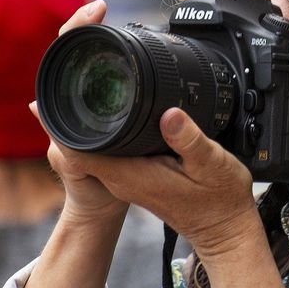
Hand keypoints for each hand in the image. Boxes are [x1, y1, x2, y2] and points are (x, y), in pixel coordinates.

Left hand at [30, 0, 127, 222]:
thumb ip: (60, 141)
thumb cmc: (88, 187)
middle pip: (72, 51)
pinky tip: (126, 49)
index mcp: (60, 104)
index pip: (60, 55)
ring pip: (87, 61)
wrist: (102, 205)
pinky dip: (111, 56)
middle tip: (101, 6)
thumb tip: (33, 107)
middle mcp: (69, 98)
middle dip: (84, 23)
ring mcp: (85, 101)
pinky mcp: (102, 108)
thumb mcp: (75, 164)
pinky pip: (104, 75)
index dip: (75, 28)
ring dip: (97, 36)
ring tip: (111, 18)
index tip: (96, 10)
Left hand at [36, 0, 257, 255]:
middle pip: (77, 136)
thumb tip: (169, 113)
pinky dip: (107, 119)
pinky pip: (108, 142)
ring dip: (88, 107)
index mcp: (128, 173)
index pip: (76, 144)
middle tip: (79, 58)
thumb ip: (189, 139)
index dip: (63, 112)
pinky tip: (116, 99)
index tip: (65, 77)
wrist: (224, 229)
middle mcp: (119, 175)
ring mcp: (124, 174)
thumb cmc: (220, 200)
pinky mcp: (134, 171)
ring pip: (90, 137)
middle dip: (72, 97)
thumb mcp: (212, 164)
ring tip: (91, 70)